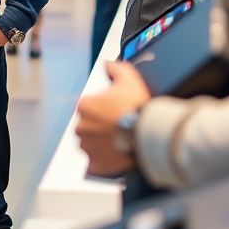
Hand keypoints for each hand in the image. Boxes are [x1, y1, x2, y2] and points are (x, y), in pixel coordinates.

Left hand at [75, 61, 151, 177]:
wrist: (147, 136)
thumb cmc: (136, 108)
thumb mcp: (129, 78)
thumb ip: (115, 68)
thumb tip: (108, 64)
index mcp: (84, 106)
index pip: (88, 106)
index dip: (102, 107)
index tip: (115, 110)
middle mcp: (81, 127)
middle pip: (88, 125)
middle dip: (100, 125)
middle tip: (118, 126)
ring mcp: (88, 147)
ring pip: (90, 144)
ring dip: (101, 142)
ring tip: (119, 140)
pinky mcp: (96, 164)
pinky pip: (96, 162)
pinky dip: (103, 160)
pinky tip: (116, 154)